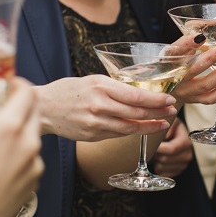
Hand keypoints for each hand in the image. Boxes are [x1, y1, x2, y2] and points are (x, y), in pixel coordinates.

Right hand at [0, 77, 43, 216]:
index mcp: (8, 126)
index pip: (28, 93)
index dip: (19, 85)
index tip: (8, 85)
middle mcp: (28, 141)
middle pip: (35, 112)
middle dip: (22, 106)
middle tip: (2, 107)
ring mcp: (35, 161)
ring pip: (34, 136)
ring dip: (21, 131)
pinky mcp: (36, 178)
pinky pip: (33, 158)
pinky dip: (22, 154)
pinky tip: (1, 163)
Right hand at [34, 74, 175, 140]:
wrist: (42, 108)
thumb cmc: (67, 90)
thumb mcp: (92, 80)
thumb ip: (114, 88)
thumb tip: (140, 93)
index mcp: (101, 87)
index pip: (136, 96)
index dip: (157, 100)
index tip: (170, 99)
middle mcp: (99, 105)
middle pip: (137, 113)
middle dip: (159, 113)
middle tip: (172, 111)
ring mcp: (96, 123)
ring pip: (130, 127)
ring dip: (150, 126)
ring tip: (163, 123)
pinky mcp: (93, 135)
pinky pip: (118, 134)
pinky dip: (133, 131)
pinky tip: (143, 128)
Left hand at [151, 118, 192, 177]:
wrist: (176, 136)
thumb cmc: (172, 128)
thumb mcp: (172, 121)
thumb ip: (168, 124)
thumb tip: (165, 133)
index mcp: (186, 142)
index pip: (171, 149)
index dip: (159, 148)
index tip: (149, 145)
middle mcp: (187, 155)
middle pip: (165, 159)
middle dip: (155, 153)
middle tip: (149, 147)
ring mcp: (183, 165)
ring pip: (162, 167)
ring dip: (155, 160)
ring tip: (156, 151)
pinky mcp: (177, 172)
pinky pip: (162, 173)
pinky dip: (157, 167)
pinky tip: (158, 159)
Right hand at [171, 35, 215, 104]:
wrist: (164, 90)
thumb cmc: (173, 66)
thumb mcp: (176, 51)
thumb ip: (192, 40)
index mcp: (167, 62)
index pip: (175, 52)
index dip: (187, 44)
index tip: (201, 37)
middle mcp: (176, 78)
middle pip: (194, 69)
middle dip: (211, 58)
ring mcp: (185, 91)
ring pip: (206, 84)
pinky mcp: (194, 99)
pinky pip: (210, 98)